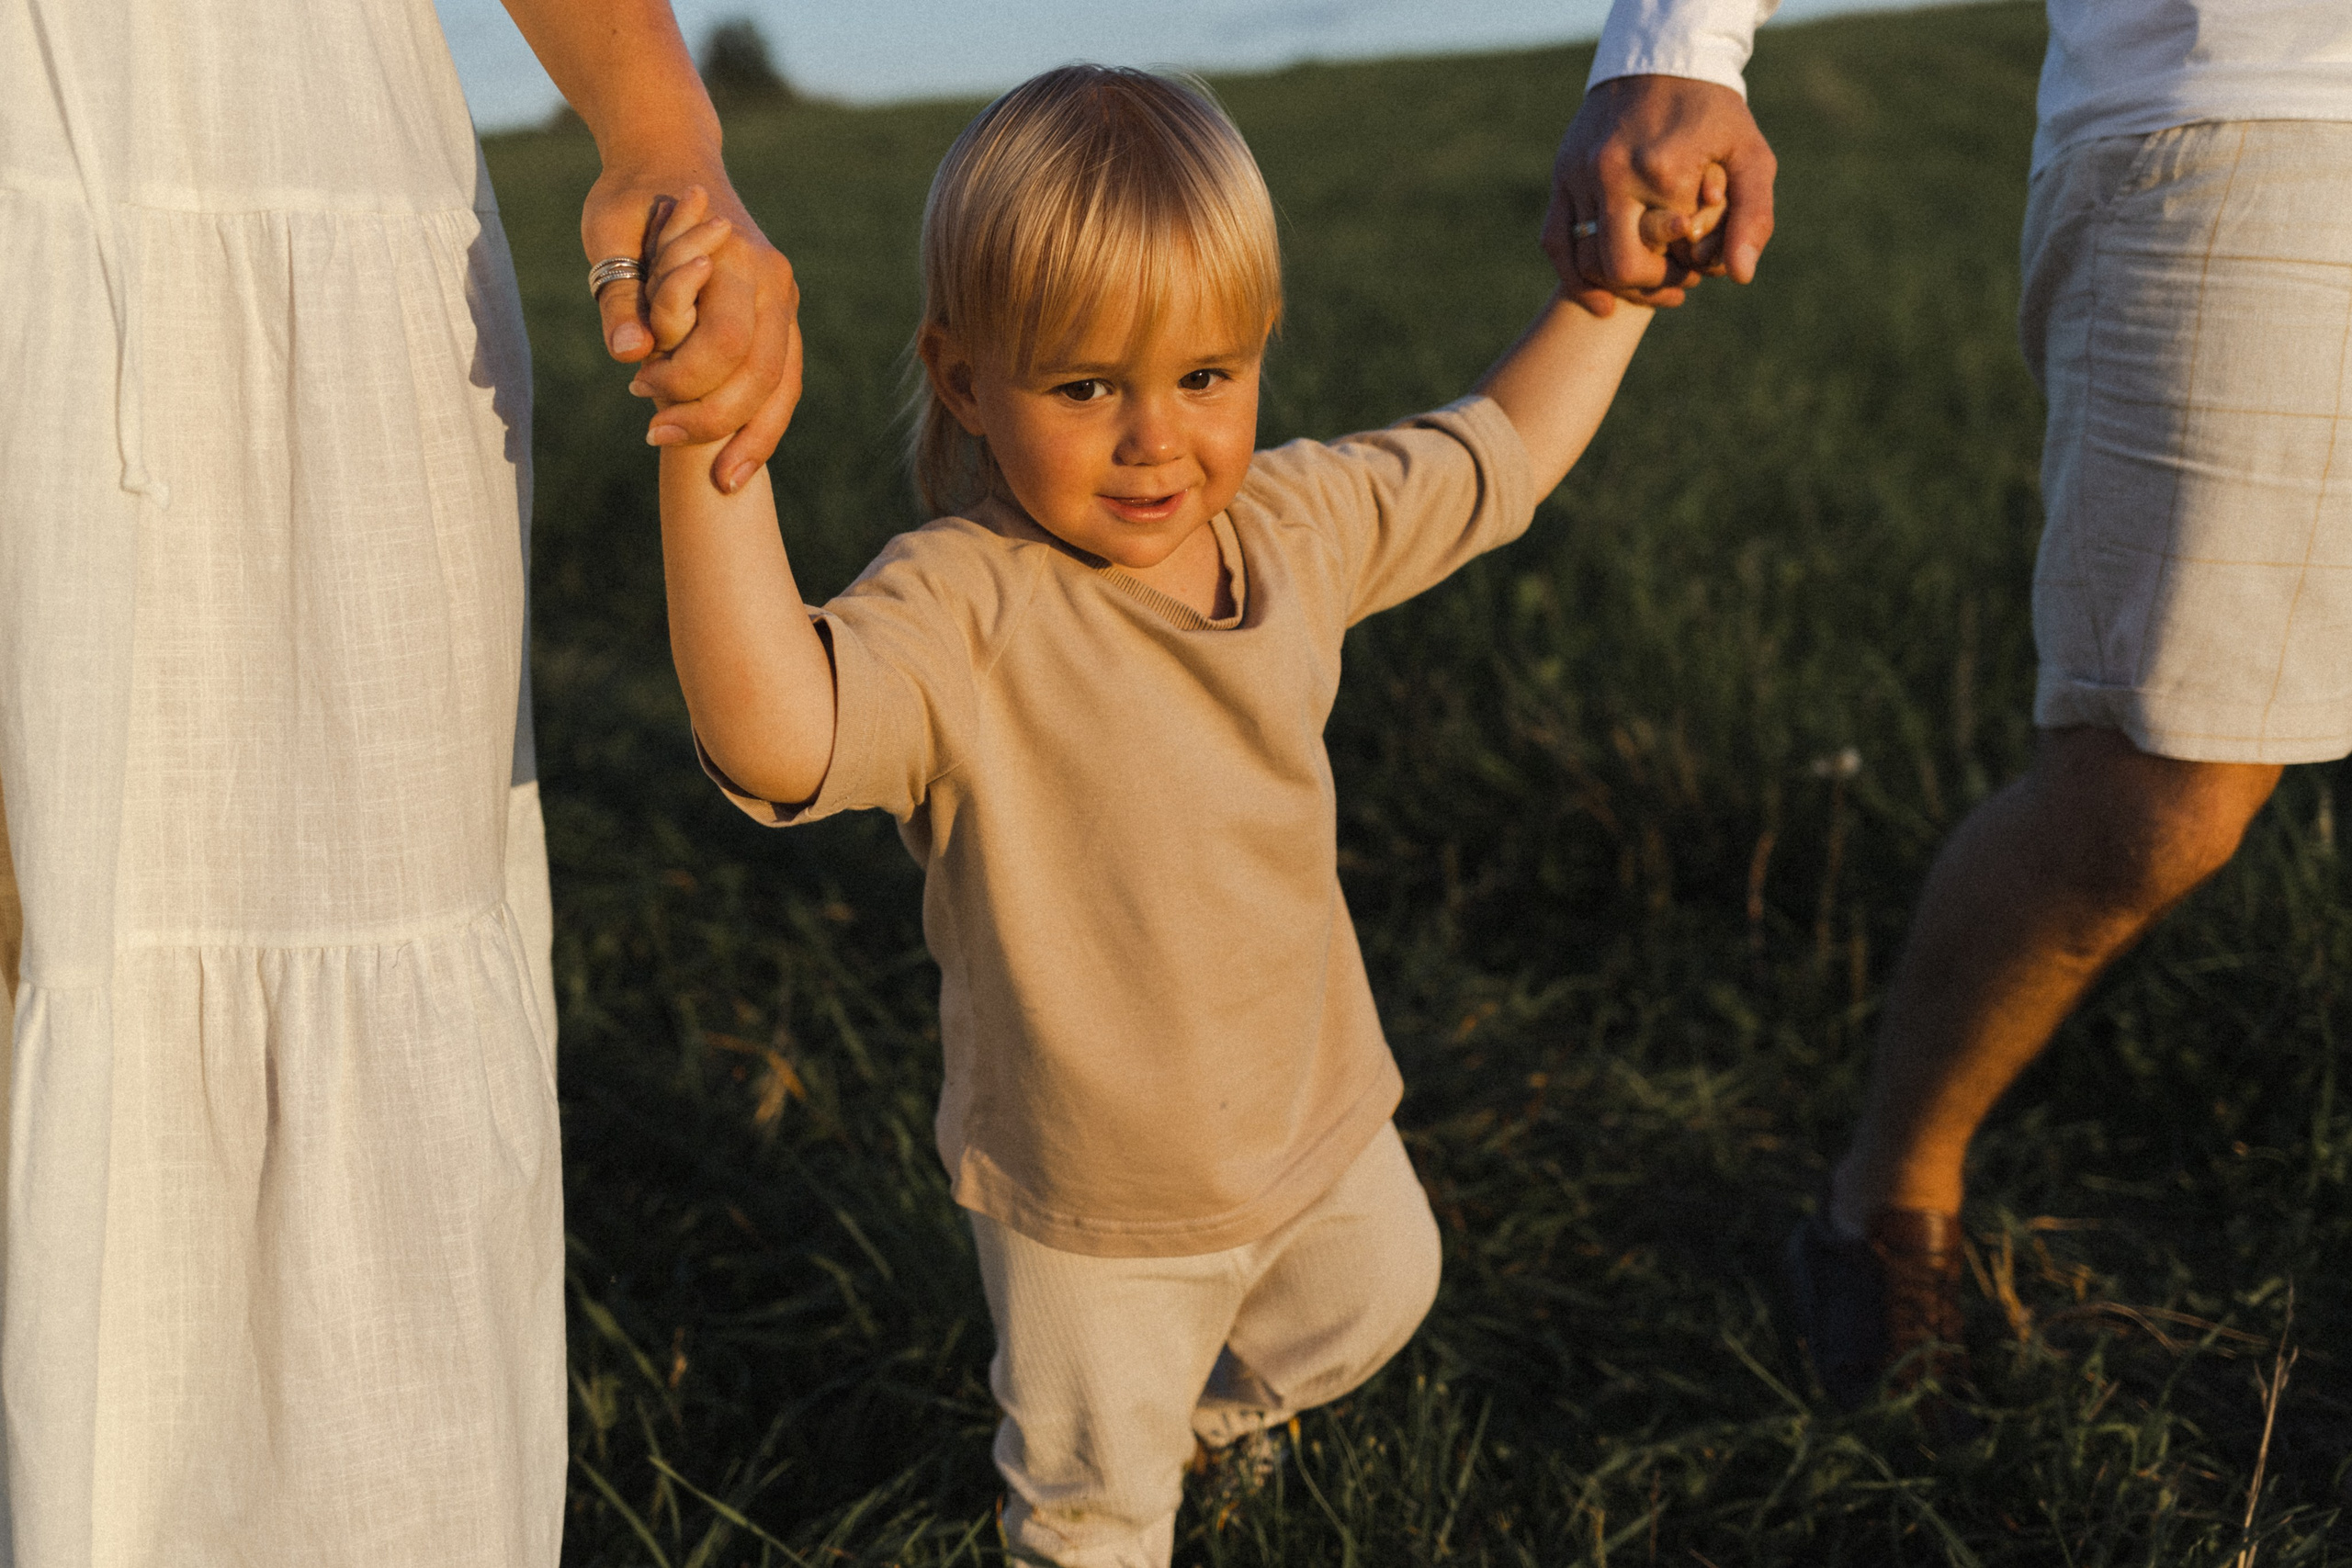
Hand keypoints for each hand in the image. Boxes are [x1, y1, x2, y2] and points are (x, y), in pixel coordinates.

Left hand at [584, 167, 803, 492]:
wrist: (670, 157)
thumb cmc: (630, 196)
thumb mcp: (609, 235)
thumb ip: (620, 296)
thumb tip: (630, 358)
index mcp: (740, 259)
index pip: (724, 342)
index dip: (682, 379)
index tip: (635, 390)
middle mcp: (776, 283)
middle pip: (763, 375)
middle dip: (716, 419)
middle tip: (657, 438)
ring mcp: (786, 302)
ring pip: (784, 386)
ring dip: (753, 437)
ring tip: (723, 482)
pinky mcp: (781, 320)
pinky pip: (783, 383)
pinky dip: (763, 423)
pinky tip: (738, 459)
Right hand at [1543, 74, 1776, 316]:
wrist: (1659, 60)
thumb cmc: (1713, 114)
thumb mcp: (1750, 156)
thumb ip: (1753, 215)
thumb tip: (1739, 276)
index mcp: (1661, 170)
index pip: (1668, 256)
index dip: (1686, 271)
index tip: (1699, 262)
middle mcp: (1612, 172)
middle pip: (1619, 266)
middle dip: (1648, 284)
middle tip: (1672, 281)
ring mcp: (1580, 173)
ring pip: (1583, 260)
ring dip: (1612, 285)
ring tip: (1641, 289)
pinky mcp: (1562, 174)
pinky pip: (1554, 240)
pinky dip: (1573, 274)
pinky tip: (1599, 297)